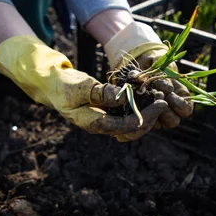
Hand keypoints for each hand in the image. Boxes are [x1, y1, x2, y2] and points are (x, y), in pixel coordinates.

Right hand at [0, 35, 167, 140]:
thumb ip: (100, 93)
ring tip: (160, 101)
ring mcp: (104, 120)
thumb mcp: (80, 86)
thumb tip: (123, 97)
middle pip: (131, 132)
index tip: (159, 103)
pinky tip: (149, 98)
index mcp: (92, 122)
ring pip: (131, 127)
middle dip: (150, 119)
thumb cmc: (64, 84)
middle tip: (163, 102)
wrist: (52, 84)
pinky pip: (127, 116)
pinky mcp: (107, 113)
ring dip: (147, 117)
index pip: (124, 127)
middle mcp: (101, 125)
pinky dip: (140, 109)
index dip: (144, 118)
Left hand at [103, 22, 193, 128]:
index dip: (180, 105)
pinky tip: (132, 103)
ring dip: (151, 112)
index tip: (170, 93)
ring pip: (157, 124)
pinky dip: (137, 113)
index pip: (186, 110)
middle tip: (157, 95)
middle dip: (165, 109)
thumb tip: (167, 88)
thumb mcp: (163, 63)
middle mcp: (168, 110)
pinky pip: (140, 123)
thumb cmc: (155, 61)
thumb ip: (166, 74)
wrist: (137, 61)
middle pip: (172, 121)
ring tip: (144, 98)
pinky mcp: (140, 115)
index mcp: (180, 99)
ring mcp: (154, 115)